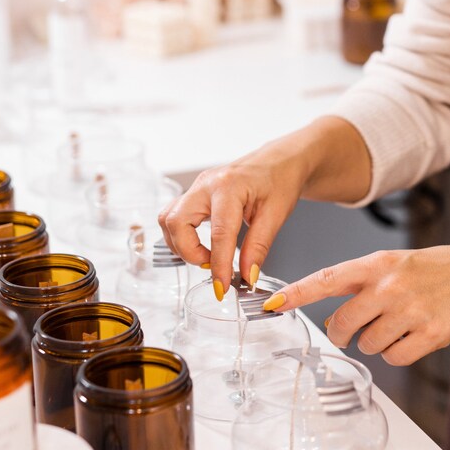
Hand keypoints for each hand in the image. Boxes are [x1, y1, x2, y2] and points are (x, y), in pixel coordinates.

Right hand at [159, 116, 371, 301]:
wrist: (279, 161)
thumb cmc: (280, 179)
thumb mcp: (276, 214)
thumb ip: (259, 246)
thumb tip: (247, 276)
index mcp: (230, 187)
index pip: (218, 233)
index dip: (219, 265)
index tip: (223, 288)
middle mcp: (207, 184)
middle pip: (176, 222)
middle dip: (189, 252)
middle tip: (212, 265)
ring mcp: (198, 187)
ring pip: (169, 219)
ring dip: (182, 244)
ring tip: (209, 255)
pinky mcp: (196, 193)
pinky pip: (175, 216)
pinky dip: (182, 235)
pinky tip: (203, 244)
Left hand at [264, 246, 449, 364]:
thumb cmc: (431, 270)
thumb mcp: (392, 265)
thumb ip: (360, 286)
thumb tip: (331, 319)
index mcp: (377, 263)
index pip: (327, 278)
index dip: (297, 293)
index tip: (271, 303)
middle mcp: (390, 285)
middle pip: (343, 324)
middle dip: (343, 333)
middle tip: (354, 330)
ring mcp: (410, 310)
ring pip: (369, 344)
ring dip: (377, 342)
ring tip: (398, 323)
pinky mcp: (430, 334)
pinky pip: (395, 358)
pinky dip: (398, 354)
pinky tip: (412, 336)